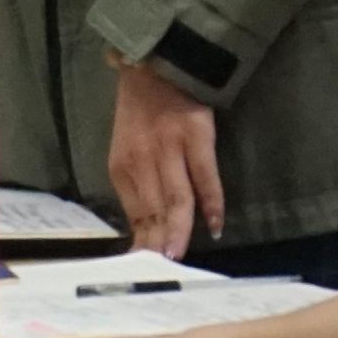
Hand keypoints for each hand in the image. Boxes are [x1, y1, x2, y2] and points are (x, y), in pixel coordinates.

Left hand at [107, 61, 225, 255]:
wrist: (158, 63)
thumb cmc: (142, 111)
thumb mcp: (127, 150)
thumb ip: (137, 184)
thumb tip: (148, 228)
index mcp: (122, 166)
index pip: (134, 214)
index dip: (142, 243)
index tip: (145, 270)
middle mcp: (142, 160)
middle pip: (152, 211)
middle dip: (158, 245)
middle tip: (162, 274)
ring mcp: (170, 147)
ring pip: (175, 199)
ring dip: (177, 231)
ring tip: (178, 258)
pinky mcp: (196, 135)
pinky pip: (205, 176)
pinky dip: (212, 203)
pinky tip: (215, 226)